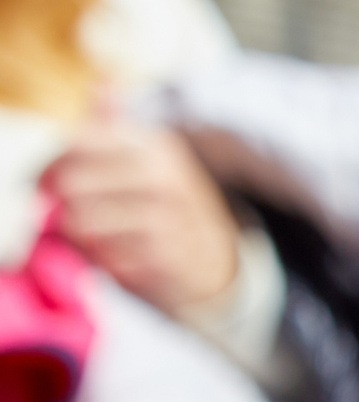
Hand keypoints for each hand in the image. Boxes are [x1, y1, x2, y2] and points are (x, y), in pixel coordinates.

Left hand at [43, 121, 239, 313]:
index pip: (77, 143)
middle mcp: (164, 178)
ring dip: (78, 234)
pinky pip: (105, 257)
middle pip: (72, 184)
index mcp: (156, 146)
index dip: (49, 165)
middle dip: (60, 202)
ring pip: (83, 222)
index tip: (47, 183)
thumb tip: (102, 87)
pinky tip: (113, 257)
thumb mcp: (149, 158)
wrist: (215, 259)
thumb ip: (116, 124)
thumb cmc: (166, 204)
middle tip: (64, 214)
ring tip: (90, 236)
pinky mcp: (167, 258)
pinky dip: (101, 260)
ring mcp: (168, 219)